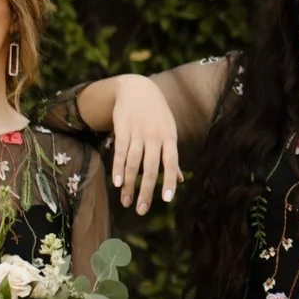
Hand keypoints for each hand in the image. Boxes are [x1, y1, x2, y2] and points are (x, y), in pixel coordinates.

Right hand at [108, 75, 181, 214]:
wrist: (137, 88)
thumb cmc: (157, 115)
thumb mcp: (169, 131)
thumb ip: (171, 156)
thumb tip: (181, 180)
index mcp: (169, 136)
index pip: (171, 161)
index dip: (169, 180)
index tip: (166, 200)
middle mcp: (154, 135)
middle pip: (150, 167)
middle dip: (146, 190)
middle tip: (141, 210)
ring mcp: (138, 132)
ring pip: (133, 162)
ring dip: (129, 184)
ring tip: (126, 202)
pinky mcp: (122, 129)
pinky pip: (120, 152)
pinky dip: (118, 168)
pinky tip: (117, 183)